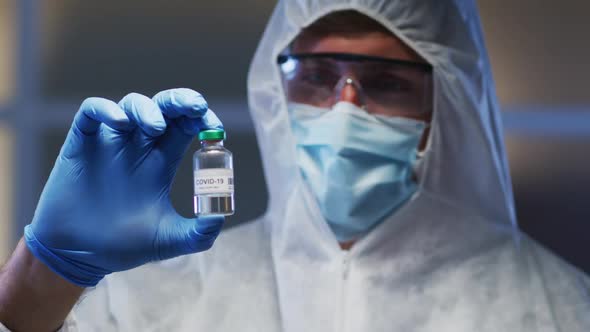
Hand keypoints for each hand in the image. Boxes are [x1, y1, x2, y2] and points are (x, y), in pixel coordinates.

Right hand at [24, 88, 224, 286]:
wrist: (79, 257)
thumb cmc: (124, 246)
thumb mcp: (169, 240)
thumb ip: (199, 233)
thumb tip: (220, 216)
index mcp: (161, 160)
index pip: (186, 125)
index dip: (201, 119)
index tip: (214, 129)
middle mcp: (138, 146)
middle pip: (164, 108)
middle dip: (181, 100)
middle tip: (196, 107)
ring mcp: (110, 142)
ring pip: (132, 104)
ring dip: (147, 108)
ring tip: (156, 127)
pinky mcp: (82, 143)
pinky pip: (92, 111)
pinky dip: (106, 109)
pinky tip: (121, 123)